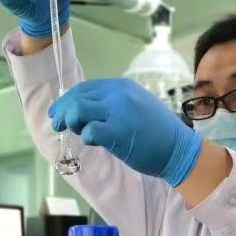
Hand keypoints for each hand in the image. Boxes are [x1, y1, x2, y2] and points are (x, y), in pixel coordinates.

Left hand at [49, 78, 202, 186]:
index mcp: (122, 86)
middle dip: (62, 111)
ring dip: (70, 122)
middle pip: (77, 98)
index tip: (57, 111)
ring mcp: (118, 112)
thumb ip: (112, 104)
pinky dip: (86, 136)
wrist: (178, 149)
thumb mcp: (136, 105)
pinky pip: (90, 131)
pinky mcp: (118, 133)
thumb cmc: (157, 132)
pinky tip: (93, 141)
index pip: (85, 88)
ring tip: (74, 132)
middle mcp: (118, 95)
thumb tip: (84, 110)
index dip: (66, 99)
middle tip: (56, 124)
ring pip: (78, 110)